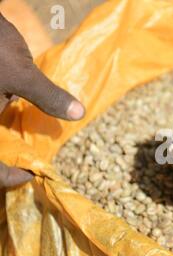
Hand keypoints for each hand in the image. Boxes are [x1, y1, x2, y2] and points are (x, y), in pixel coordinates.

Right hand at [0, 13, 84, 188]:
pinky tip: (23, 123)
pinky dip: (8, 126)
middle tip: (35, 163)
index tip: (30, 174)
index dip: (8, 177)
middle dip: (13, 161)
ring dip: (11, 144)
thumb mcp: (21, 74)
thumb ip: (49, 97)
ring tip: (35, 146)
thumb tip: (78, 113)